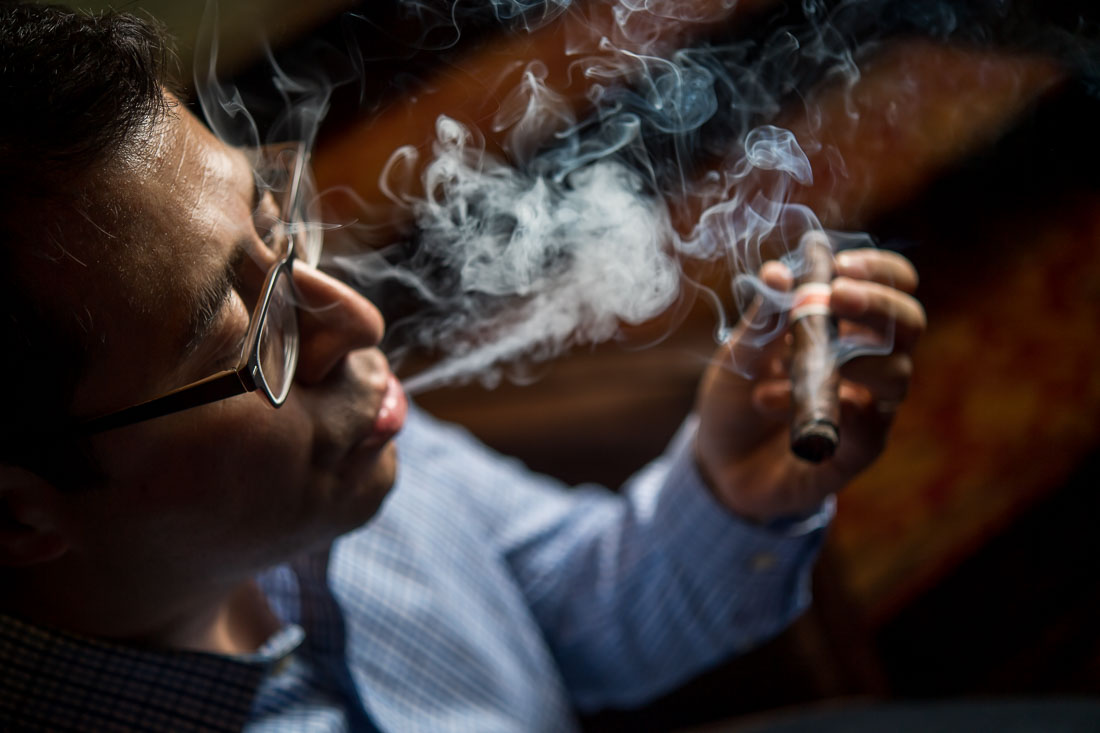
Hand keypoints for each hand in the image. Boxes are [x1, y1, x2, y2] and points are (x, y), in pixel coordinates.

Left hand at [693, 244, 924, 523]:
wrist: (718, 465)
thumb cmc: (736, 400)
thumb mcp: (739, 355)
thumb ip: (761, 318)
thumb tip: (777, 271)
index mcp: (845, 328)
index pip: (891, 287)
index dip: (878, 271)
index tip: (840, 264)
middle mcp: (869, 364)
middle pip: (909, 324)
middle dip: (879, 304)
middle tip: (837, 296)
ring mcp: (868, 408)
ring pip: (898, 373)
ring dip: (855, 356)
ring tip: (802, 357)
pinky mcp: (857, 452)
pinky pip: (871, 430)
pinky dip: (844, 410)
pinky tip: (802, 401)